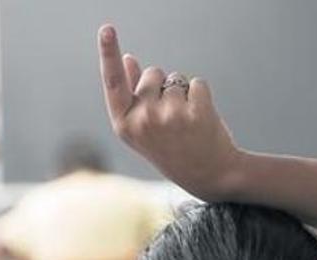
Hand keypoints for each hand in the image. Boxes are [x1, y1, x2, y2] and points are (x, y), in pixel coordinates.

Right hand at [98, 25, 239, 201]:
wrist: (209, 174)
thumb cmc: (173, 149)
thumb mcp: (144, 129)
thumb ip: (133, 96)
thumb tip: (128, 59)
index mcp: (124, 125)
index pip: (113, 82)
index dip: (108, 53)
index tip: (107, 28)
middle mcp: (143, 120)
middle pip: (152, 72)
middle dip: (162, 85)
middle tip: (171, 120)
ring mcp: (169, 116)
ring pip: (175, 78)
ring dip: (182, 93)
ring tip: (186, 123)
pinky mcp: (195, 111)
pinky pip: (196, 83)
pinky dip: (201, 96)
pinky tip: (201, 120)